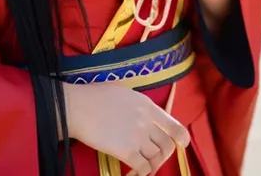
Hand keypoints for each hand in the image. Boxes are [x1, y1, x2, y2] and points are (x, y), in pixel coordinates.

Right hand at [65, 82, 189, 174]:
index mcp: (147, 105)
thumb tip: (146, 116)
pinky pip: (143, 168)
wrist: (78, 107)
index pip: (174, 126)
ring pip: (156, 158)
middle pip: (167, 145)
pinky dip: (141, 174)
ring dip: (151, 166)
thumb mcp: (124, 92)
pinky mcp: (126, 151)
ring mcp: (137, 137)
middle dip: (163, 156)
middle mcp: (147, 121)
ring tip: (141, 167)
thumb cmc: (96, 96)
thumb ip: (139, 105)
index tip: (181, 144)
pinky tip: (132, 174)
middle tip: (153, 159)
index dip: (181, 138)